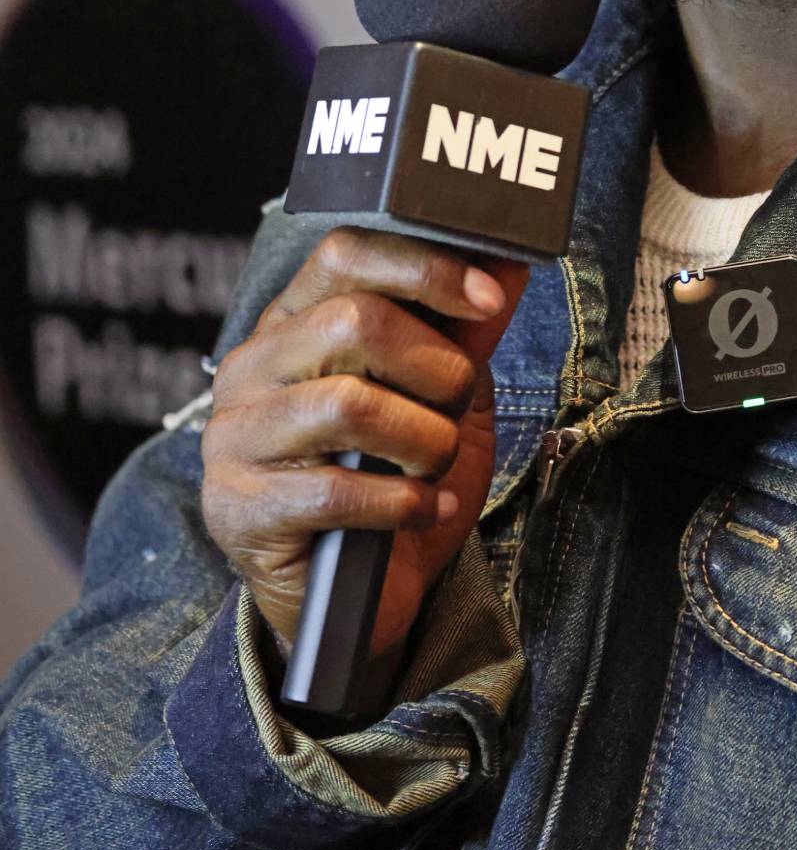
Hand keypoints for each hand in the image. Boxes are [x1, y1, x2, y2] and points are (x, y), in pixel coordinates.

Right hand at [201, 226, 528, 660]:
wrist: (359, 596)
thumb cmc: (398, 476)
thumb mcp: (442, 396)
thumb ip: (463, 333)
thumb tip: (507, 266)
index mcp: (293, 319)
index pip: (345, 253)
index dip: (424, 268)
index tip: (488, 298)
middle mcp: (251, 367)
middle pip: (353, 323)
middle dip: (435, 368)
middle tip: (455, 408)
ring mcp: (234, 437)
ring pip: (349, 405)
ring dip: (423, 439)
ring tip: (436, 463)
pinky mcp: (239, 508)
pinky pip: (337, 489)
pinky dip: (403, 500)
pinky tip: (423, 508)